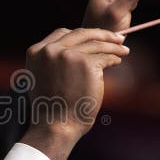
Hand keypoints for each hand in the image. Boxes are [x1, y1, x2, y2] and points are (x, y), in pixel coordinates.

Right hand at [21, 28, 129, 159]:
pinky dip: (114, 58)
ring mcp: (68, 55)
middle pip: (81, 34)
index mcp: (36, 51)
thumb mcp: (41, 78)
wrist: (56, 126)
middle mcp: (50, 49)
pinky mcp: (86, 63)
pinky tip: (118, 61)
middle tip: (116, 38)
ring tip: (123, 50)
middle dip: (101, 34)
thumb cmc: (51, 109)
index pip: (62, 33)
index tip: (93, 37)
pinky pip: (105, 57)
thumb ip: (52, 61)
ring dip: (112, 46)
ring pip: (96, 44)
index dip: (81, 35)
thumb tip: (73, 51)